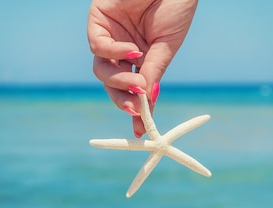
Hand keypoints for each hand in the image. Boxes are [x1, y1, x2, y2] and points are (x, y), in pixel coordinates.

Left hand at [87, 0, 197, 137]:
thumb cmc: (175, 7)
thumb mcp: (166, 47)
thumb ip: (153, 73)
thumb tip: (147, 102)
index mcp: (140, 57)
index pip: (132, 88)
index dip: (135, 109)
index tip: (141, 130)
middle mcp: (122, 49)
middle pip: (111, 84)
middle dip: (122, 99)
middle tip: (135, 109)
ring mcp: (109, 35)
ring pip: (101, 70)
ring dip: (117, 81)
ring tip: (137, 82)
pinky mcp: (98, 19)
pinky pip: (98, 45)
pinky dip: (114, 52)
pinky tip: (133, 51)